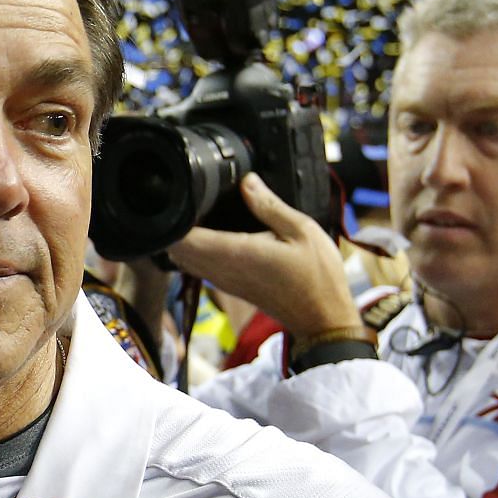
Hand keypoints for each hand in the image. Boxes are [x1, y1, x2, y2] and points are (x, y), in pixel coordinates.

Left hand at [167, 173, 360, 336]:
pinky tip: (215, 231)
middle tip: (194, 198)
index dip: (175, 216)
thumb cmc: (317, 276)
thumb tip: (246, 180)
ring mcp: (222, 281)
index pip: (181, 238)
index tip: (185, 195)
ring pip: (184, 258)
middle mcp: (221, 270)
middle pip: (176, 248)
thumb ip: (269, 205)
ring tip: (202, 211)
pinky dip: (198, 248)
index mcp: (234, 253)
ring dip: (186, 236)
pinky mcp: (228, 286)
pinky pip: (199, 265)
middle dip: (177, 223)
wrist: (322, 317)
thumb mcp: (301, 230)